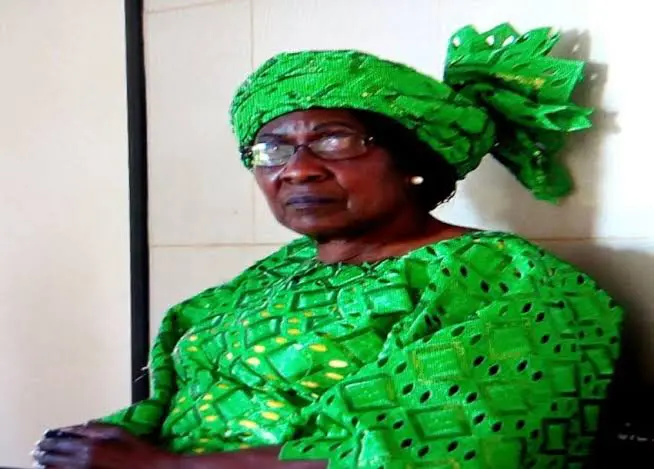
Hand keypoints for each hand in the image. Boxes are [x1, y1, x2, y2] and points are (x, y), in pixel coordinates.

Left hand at [33, 423, 178, 468]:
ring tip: (39, 461)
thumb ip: (98, 428)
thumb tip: (81, 426)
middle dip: (45, 451)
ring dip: (46, 464)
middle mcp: (85, 460)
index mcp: (92, 445)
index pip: (64, 441)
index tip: (44, 437)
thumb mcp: (120, 432)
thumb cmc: (137, 451)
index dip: (52, 439)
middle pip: (57, 455)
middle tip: (37, 449)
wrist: (150, 468)